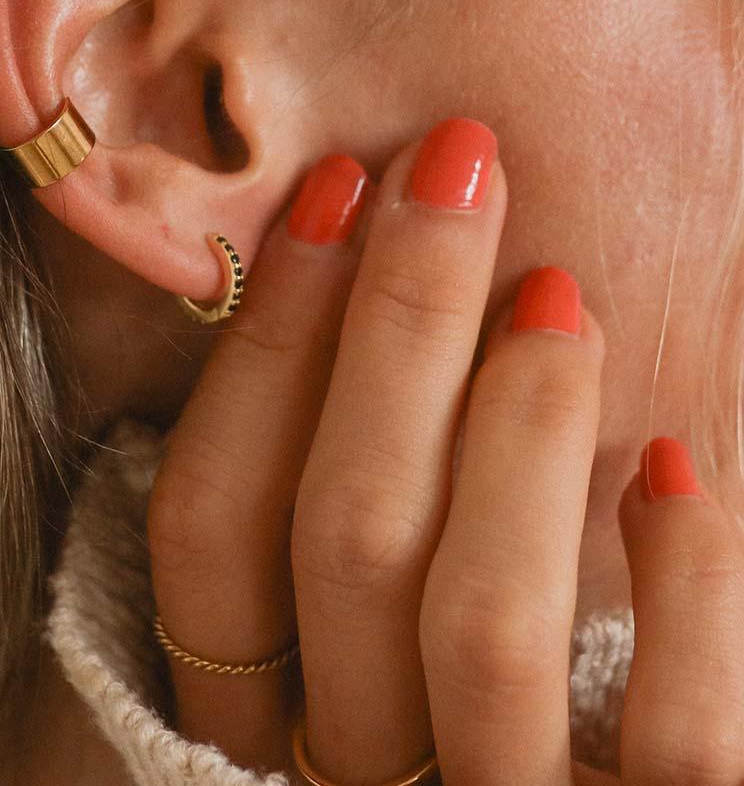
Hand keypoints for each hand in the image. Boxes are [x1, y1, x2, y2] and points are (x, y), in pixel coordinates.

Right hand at [145, 119, 743, 784]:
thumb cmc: (396, 734)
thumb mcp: (315, 660)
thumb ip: (304, 540)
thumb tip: (337, 318)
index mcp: (243, 718)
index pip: (208, 522)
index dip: (260, 347)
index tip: (330, 196)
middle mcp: (334, 777)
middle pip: (343, 536)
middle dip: (393, 326)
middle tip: (453, 167)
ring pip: (478, 624)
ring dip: (518, 434)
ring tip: (558, 292)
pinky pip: (667, 741)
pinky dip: (684, 597)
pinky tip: (680, 467)